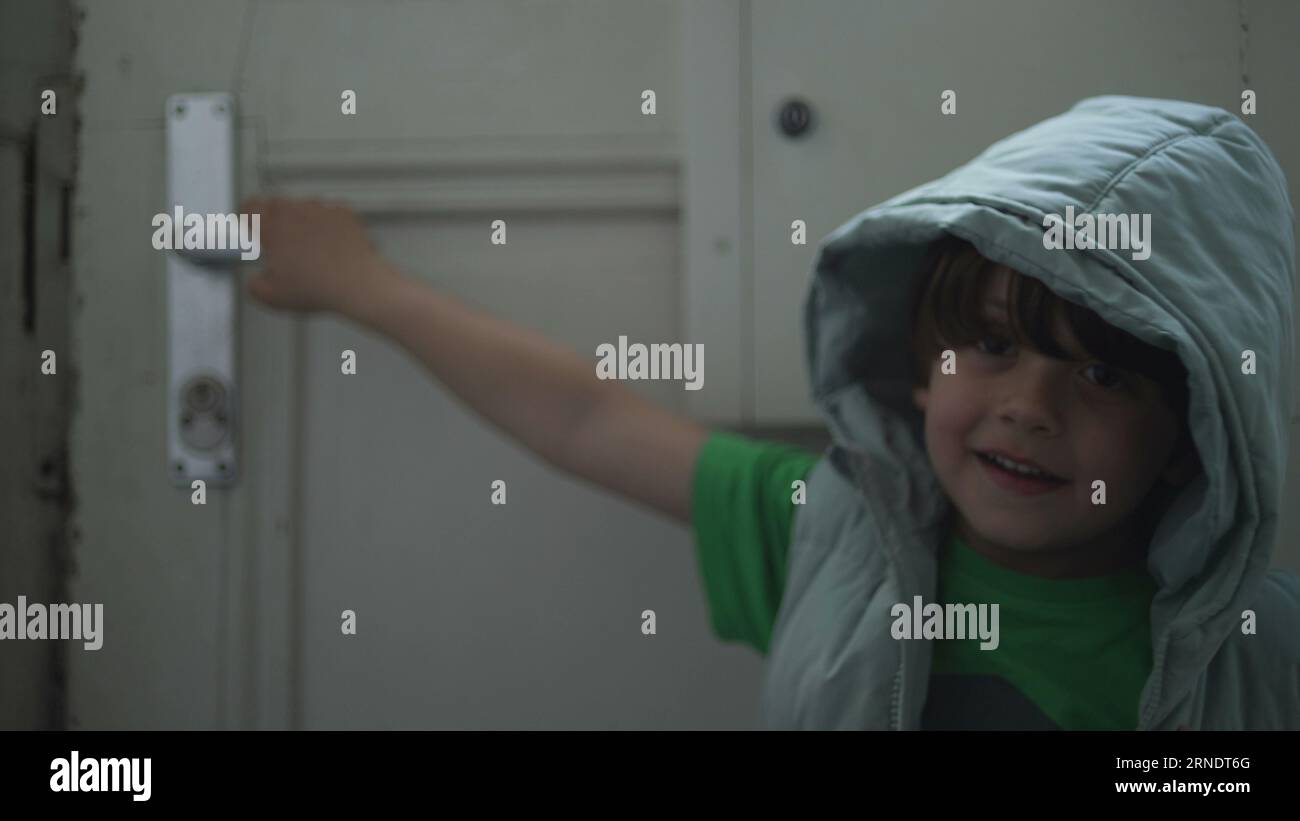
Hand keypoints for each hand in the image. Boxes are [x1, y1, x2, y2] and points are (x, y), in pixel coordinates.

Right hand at [241, 196, 398, 316]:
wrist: (357, 283)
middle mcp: (295, 213)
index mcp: (273, 228)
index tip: (248, 224)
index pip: (250, 207)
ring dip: (301, 219)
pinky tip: (330, 241)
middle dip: (274, 218)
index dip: (247, 215)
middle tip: (279, 238)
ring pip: (303, 206)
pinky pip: (329, 211)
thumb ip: (255, 286)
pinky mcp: (343, 212)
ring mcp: (321, 210)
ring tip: (308, 244)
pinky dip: (327, 222)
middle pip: (276, 204)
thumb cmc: (317, 289)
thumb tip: (256, 282)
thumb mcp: (273, 297)